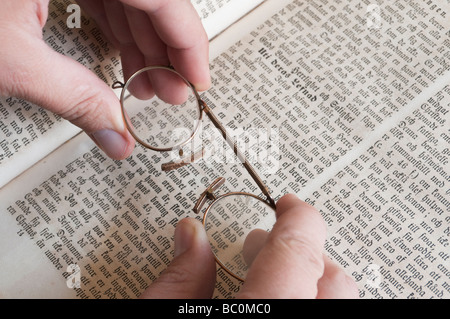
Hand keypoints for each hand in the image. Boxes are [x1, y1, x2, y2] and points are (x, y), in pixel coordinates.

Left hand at [0, 0, 209, 159]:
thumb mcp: (8, 59)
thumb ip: (72, 98)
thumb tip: (115, 138)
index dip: (188, 42)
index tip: (197, 81)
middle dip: (164, 50)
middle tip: (169, 93)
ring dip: (141, 44)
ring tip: (145, 86)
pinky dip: (116, 30)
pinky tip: (120, 60)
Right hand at [139, 194, 358, 298]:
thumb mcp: (156, 316)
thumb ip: (178, 278)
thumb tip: (190, 235)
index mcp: (267, 312)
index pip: (300, 251)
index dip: (298, 218)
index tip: (288, 204)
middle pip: (334, 281)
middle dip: (301, 252)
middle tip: (261, 243)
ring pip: (332, 303)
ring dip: (305, 280)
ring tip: (263, 274)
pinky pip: (318, 315)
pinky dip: (302, 299)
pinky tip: (269, 297)